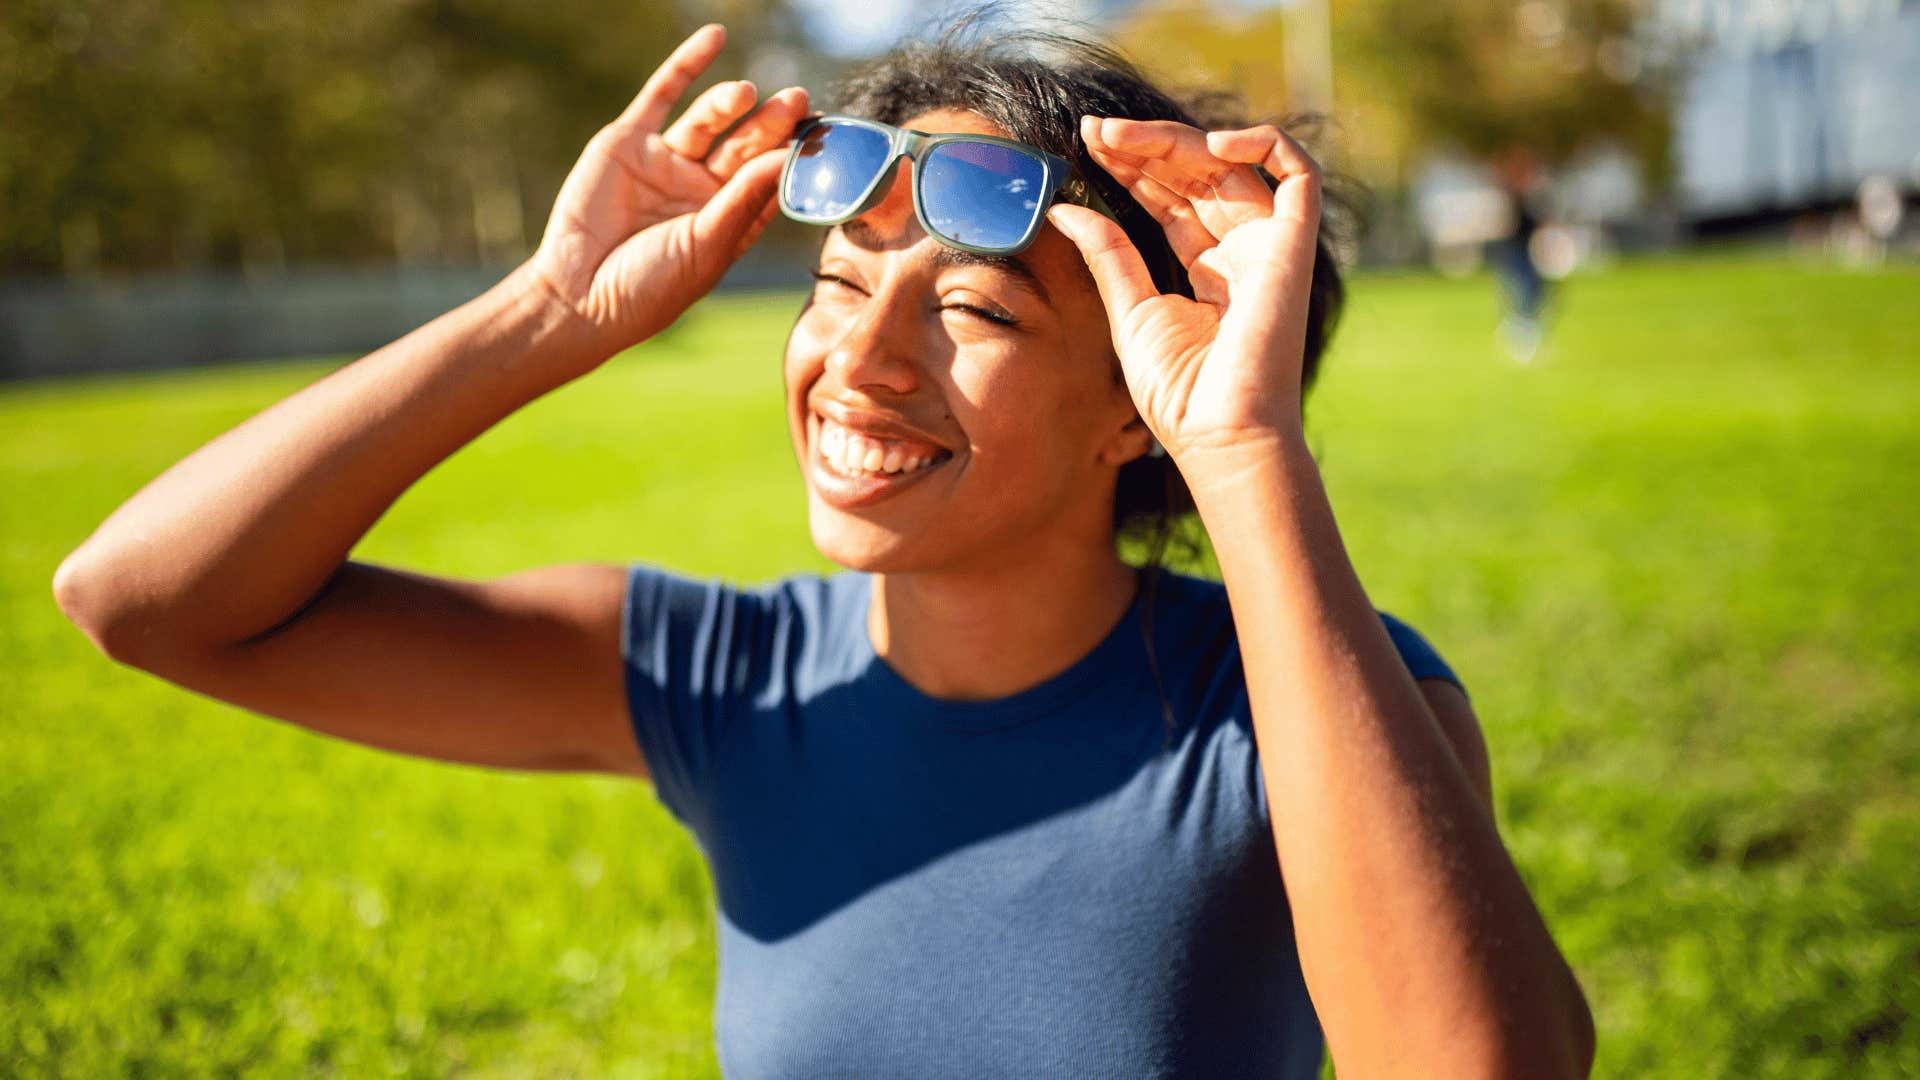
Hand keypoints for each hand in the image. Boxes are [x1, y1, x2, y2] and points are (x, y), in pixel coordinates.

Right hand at [527, 24, 808, 350]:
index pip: (772, 178)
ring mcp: (667, 162)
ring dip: (731, 102)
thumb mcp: (708, 243)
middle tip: (798, 100)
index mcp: (730, 220)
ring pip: (710, 121)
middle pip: (747, 145)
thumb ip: (745, 196)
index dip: (797, 157)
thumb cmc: (652, 286)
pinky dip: (688, 64)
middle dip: (774, 123)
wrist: (578, 295)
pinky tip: (714, 38)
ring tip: (748, 93)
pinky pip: (663, 94)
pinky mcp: (629, 141)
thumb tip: (789, 155)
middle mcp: (702, 188)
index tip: (826, 137)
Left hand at [1047, 116, 1322, 465]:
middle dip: (1145, 147)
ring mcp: (1269, 247)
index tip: (1086, 145)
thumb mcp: (1129, 309)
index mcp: (1208, 270)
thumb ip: (1107, 252)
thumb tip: (1063, 207)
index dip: (1133, 167)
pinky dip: (1261, 144)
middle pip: (1196, 175)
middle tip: (1093, 132)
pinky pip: (1298, 174)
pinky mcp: (1294, 246)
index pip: (1172, 198)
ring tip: (1122, 135)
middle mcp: (1241, 253)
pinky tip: (1207, 145)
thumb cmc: (1179, 391)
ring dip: (1177, 140)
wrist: (1219, 433)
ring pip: (1232, 165)